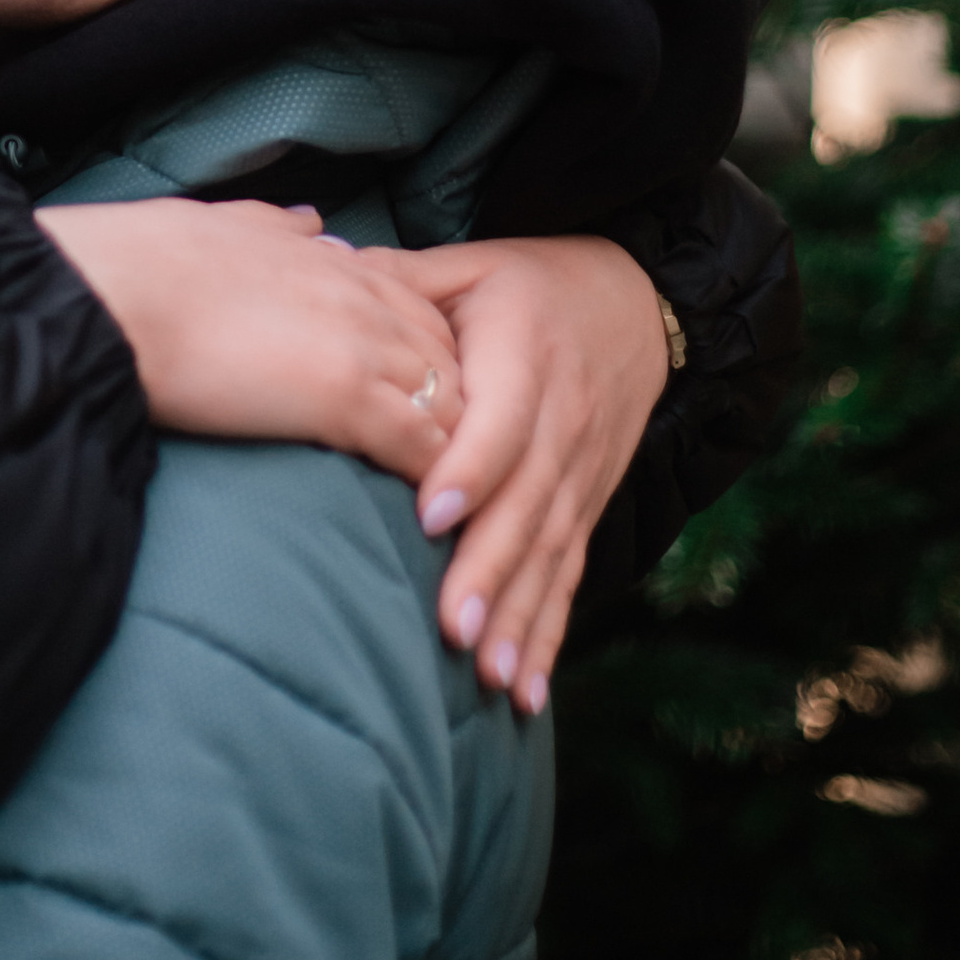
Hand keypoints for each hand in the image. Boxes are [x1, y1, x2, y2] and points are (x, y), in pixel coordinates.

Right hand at [37, 198, 462, 490]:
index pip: (414, 306)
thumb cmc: (145, 262)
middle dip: (452, 401)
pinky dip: (433, 480)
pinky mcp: (347, 399)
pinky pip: (422, 446)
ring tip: (444, 497)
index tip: (413, 394)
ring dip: (452, 448)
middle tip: (443, 456)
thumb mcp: (223, 223)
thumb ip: (273, 227)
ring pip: (450, 400)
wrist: (116, 292)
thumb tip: (309, 222)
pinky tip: (428, 514)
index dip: (421, 352)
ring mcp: (360, 345)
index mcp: (329, 260)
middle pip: (448, 353)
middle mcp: (358, 296)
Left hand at [401, 236, 670, 716]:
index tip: (430, 516)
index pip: (501, 421)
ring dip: (519, 619)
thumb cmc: (527, 284)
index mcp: (527, 355)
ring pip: (550, 554)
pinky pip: (569, 576)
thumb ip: (398, 280)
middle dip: (490, 572)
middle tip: (451, 629)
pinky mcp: (586, 507)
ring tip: (485, 677)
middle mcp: (563, 422)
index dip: (470, 469)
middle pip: (526, 505)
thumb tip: (324, 272)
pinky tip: (523, 695)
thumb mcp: (469, 264)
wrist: (634, 304)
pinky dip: (548, 637)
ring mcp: (580, 473)